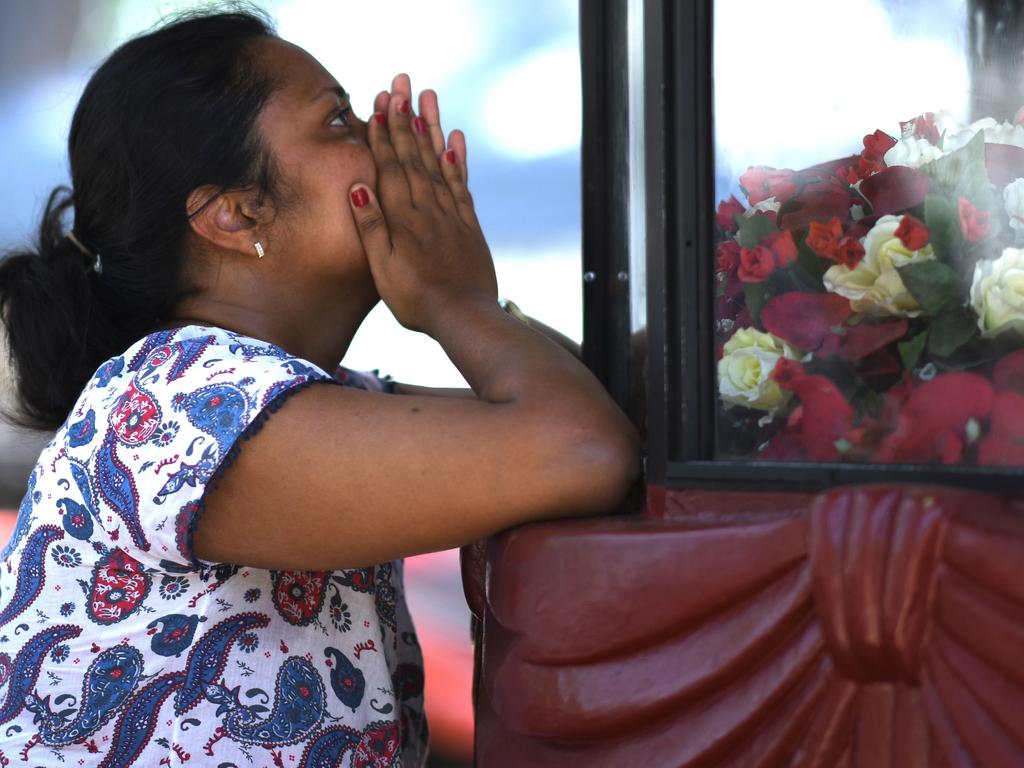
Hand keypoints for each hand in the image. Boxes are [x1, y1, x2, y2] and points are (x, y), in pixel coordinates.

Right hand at [350, 74, 497, 334]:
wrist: (464, 316)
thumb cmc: (415, 298)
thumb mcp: (381, 267)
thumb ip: (371, 225)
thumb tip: (357, 184)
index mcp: (402, 217)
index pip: (390, 166)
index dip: (384, 133)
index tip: (379, 102)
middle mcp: (427, 208)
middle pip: (414, 155)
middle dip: (406, 118)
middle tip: (402, 82)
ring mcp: (450, 214)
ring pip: (439, 162)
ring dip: (432, 128)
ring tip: (428, 96)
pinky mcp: (468, 225)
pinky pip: (461, 184)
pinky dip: (457, 159)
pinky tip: (455, 139)